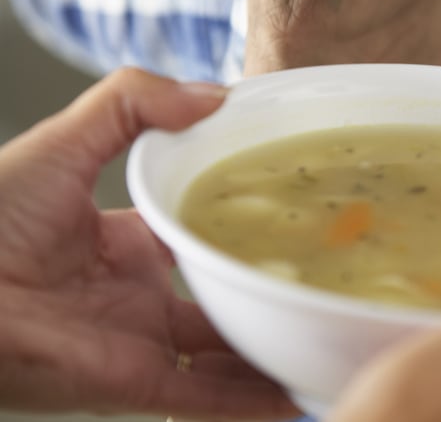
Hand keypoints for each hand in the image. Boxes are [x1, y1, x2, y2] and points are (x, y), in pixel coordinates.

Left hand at [0, 68, 297, 418]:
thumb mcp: (62, 140)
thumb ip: (133, 103)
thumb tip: (215, 93)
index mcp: (123, 247)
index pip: (198, 239)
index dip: (243, 230)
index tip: (295, 216)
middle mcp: (137, 300)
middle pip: (224, 303)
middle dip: (271, 295)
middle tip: (329, 281)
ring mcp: (139, 345)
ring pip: (228, 356)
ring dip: (276, 352)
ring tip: (335, 336)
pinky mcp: (134, 385)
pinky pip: (209, 398)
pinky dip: (256, 402)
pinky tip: (305, 390)